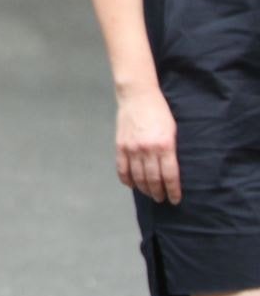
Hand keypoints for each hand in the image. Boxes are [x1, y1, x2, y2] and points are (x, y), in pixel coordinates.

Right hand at [115, 87, 179, 203]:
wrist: (138, 96)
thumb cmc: (159, 111)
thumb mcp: (172, 130)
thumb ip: (171, 150)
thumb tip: (170, 169)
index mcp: (164, 145)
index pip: (169, 175)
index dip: (173, 190)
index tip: (175, 199)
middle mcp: (147, 149)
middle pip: (153, 179)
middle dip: (158, 192)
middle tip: (161, 199)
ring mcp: (132, 148)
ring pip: (137, 177)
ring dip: (144, 189)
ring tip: (149, 194)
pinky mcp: (120, 146)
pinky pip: (122, 169)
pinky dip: (127, 180)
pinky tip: (132, 185)